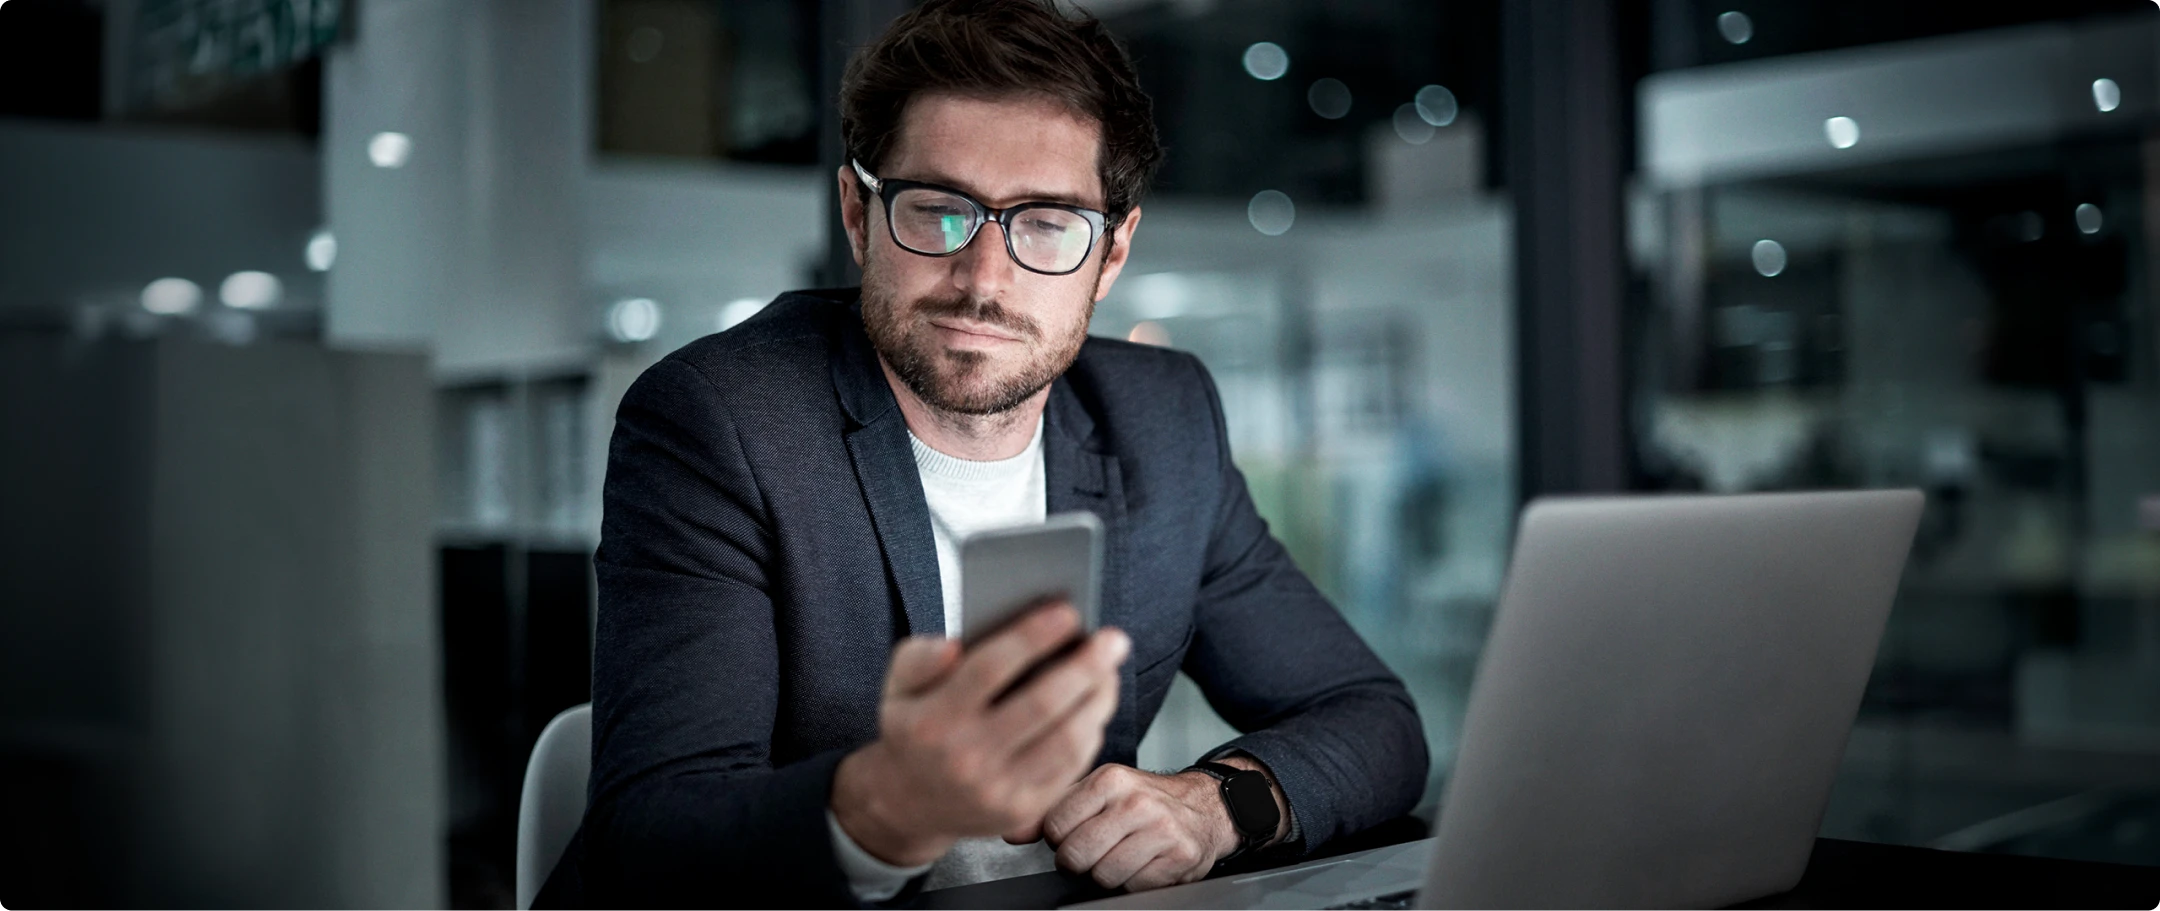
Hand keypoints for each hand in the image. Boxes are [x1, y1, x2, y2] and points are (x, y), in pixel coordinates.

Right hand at [831, 604, 1129, 866]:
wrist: (906, 806)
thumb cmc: (913, 730)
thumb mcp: (897, 688)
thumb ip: (919, 658)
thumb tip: (953, 645)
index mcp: (933, 720)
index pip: (990, 669)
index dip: (1034, 637)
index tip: (1069, 611)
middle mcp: (965, 758)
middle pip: (1041, 705)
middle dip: (1086, 667)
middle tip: (1112, 639)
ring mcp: (996, 790)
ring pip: (1065, 740)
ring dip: (1098, 700)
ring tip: (1110, 670)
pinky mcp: (1021, 812)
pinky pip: (1069, 769)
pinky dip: (1091, 732)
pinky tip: (1096, 707)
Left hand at [1028, 763, 1264, 891]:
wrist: (1204, 807)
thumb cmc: (1143, 801)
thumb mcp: (1098, 793)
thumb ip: (1053, 809)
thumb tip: (1011, 830)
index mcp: (1109, 779)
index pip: (1054, 827)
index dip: (1059, 838)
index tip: (1074, 833)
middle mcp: (1136, 801)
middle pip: (1076, 856)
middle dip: (1079, 861)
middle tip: (1096, 850)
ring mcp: (1161, 829)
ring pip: (1103, 876)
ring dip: (1107, 873)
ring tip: (1122, 854)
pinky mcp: (1180, 856)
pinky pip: (1134, 886)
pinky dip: (1135, 881)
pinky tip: (1144, 862)